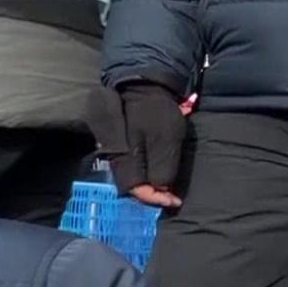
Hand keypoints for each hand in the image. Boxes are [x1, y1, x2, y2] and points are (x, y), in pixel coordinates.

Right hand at [86, 82, 184, 207]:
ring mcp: (114, 152)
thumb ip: (162, 166)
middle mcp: (114, 158)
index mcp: (123, 157)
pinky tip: (156, 174)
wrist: (143, 86)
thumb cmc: (156, 112)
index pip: (135, 189)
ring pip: (130, 178)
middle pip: (130, 187)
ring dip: (148, 185)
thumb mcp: (166, 139)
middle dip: (151, 195)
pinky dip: (144, 175)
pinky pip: (130, 167)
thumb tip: (160, 189)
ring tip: (167, 188)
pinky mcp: (118, 146)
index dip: (155, 198)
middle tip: (171, 196)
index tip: (173, 200)